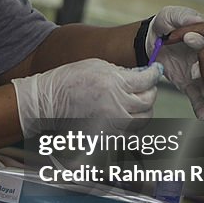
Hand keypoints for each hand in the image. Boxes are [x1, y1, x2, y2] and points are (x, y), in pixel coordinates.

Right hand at [11, 58, 160, 137]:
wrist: (47, 102)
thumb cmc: (67, 81)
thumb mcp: (96, 66)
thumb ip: (120, 72)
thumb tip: (140, 75)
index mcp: (114, 84)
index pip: (147, 80)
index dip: (154, 74)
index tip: (155, 71)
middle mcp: (116, 106)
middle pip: (149, 102)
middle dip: (150, 92)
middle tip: (147, 87)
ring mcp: (112, 124)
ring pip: (143, 120)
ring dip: (144, 110)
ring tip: (137, 102)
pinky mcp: (107, 136)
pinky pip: (130, 133)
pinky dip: (131, 124)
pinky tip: (125, 116)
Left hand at [148, 6, 203, 119]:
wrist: (148, 42)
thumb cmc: (162, 26)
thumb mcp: (170, 16)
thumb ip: (182, 16)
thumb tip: (196, 19)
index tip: (200, 48)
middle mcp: (203, 56)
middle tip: (203, 76)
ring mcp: (196, 70)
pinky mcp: (187, 82)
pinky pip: (195, 95)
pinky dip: (200, 106)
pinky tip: (203, 115)